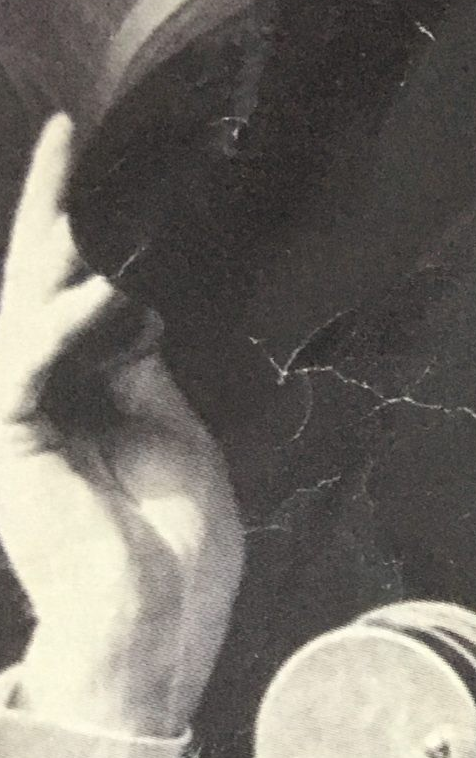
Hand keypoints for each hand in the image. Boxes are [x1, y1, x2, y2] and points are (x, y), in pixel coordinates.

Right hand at [0, 114, 241, 735]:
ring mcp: (19, 414)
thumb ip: (142, 363)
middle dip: (54, 210)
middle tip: (70, 136)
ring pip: (33, 310)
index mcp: (83, 396)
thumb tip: (130, 298)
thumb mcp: (174, 431)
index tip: (96, 165)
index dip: (85, 235)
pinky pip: (32, 360)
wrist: (157, 621)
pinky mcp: (10, 435)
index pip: (78, 297)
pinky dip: (73, 327)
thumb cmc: (177, 546)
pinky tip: (113, 302)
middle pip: (39, 285)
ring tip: (114, 242)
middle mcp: (40, 397)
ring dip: (78, 270)